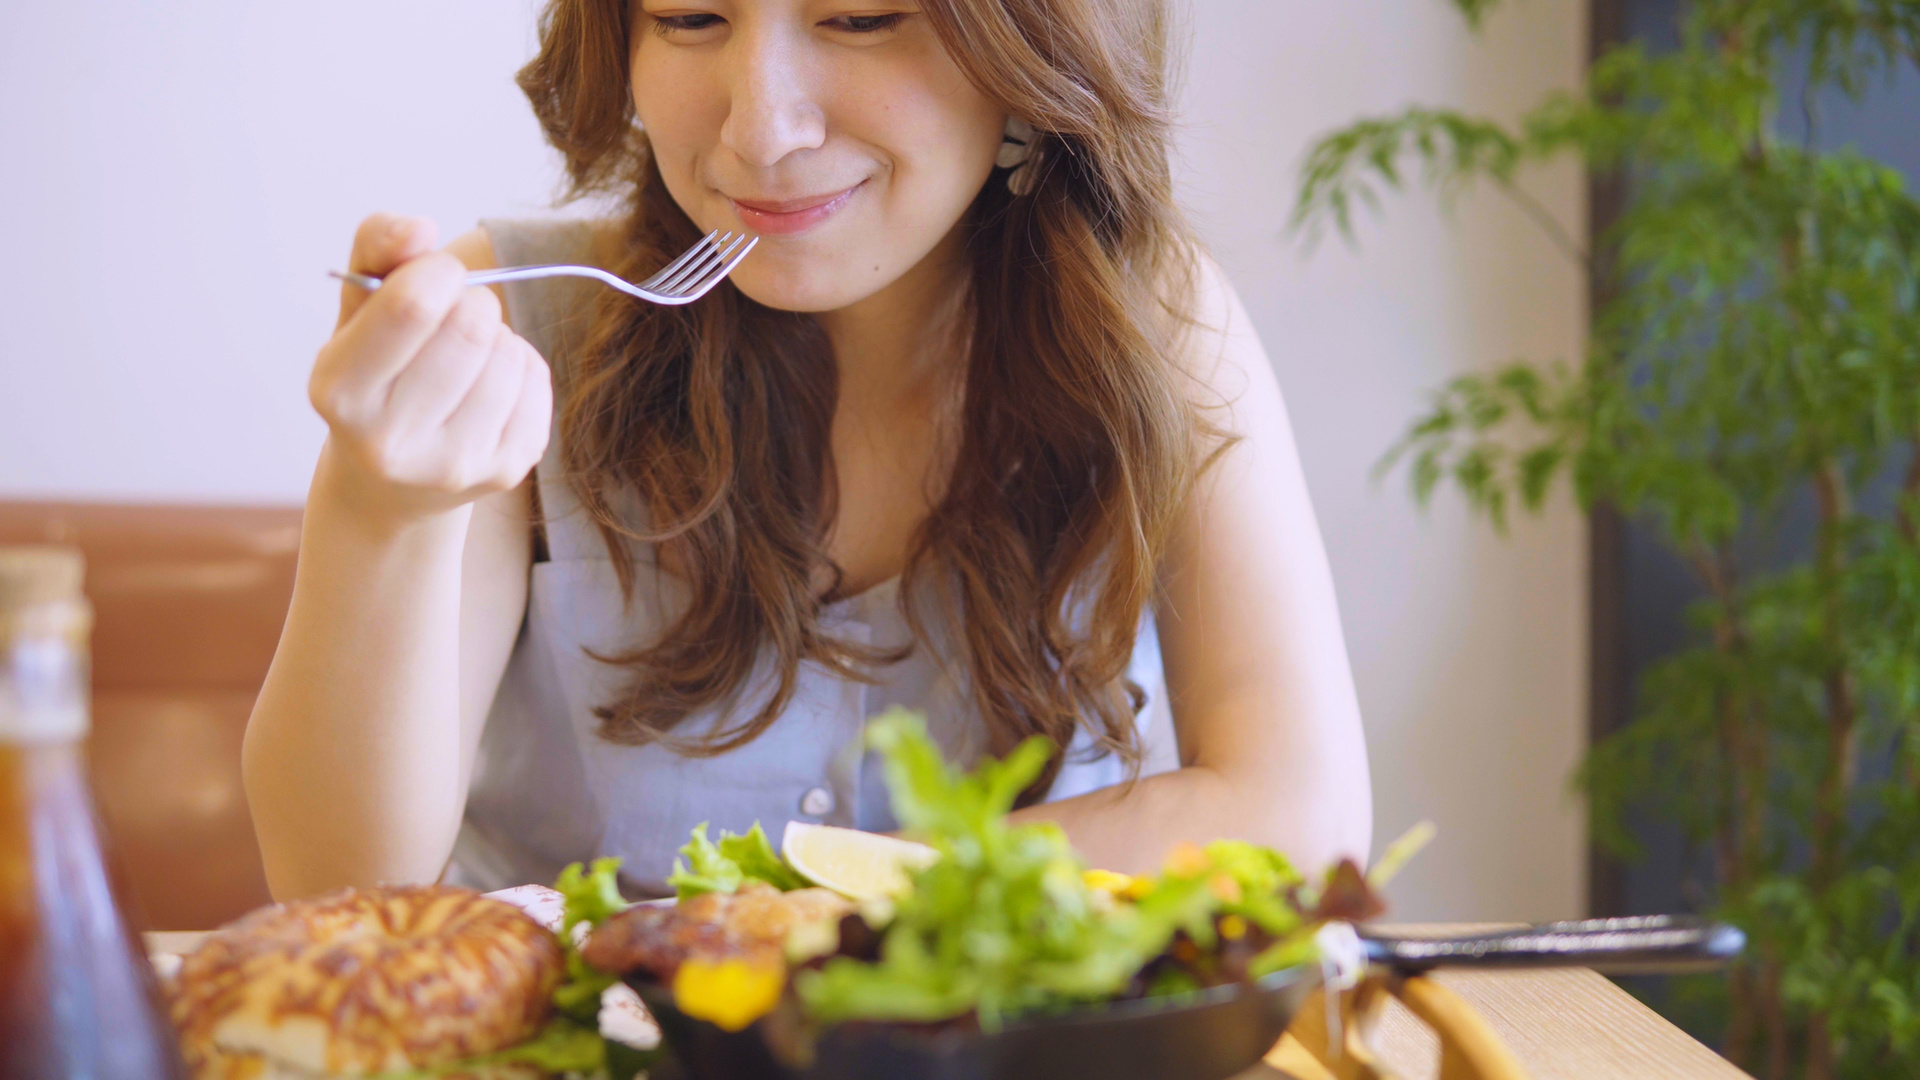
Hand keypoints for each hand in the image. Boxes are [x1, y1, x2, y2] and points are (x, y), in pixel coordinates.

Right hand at [309, 214, 551, 524]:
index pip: (411, 307)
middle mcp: (390, 442)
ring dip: (497, 336)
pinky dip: (520, 366)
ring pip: (508, 355)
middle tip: (453, 317)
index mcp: (340, 392)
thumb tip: (419, 228)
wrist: (394, 479)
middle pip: (471, 329)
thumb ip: (378, 247)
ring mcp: (451, 465)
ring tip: (467, 355)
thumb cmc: (377, 370)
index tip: (436, 275)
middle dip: (470, 303)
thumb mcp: (359, 305)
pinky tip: (489, 383)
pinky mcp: (503, 470)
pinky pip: (536, 382)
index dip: (437, 272)